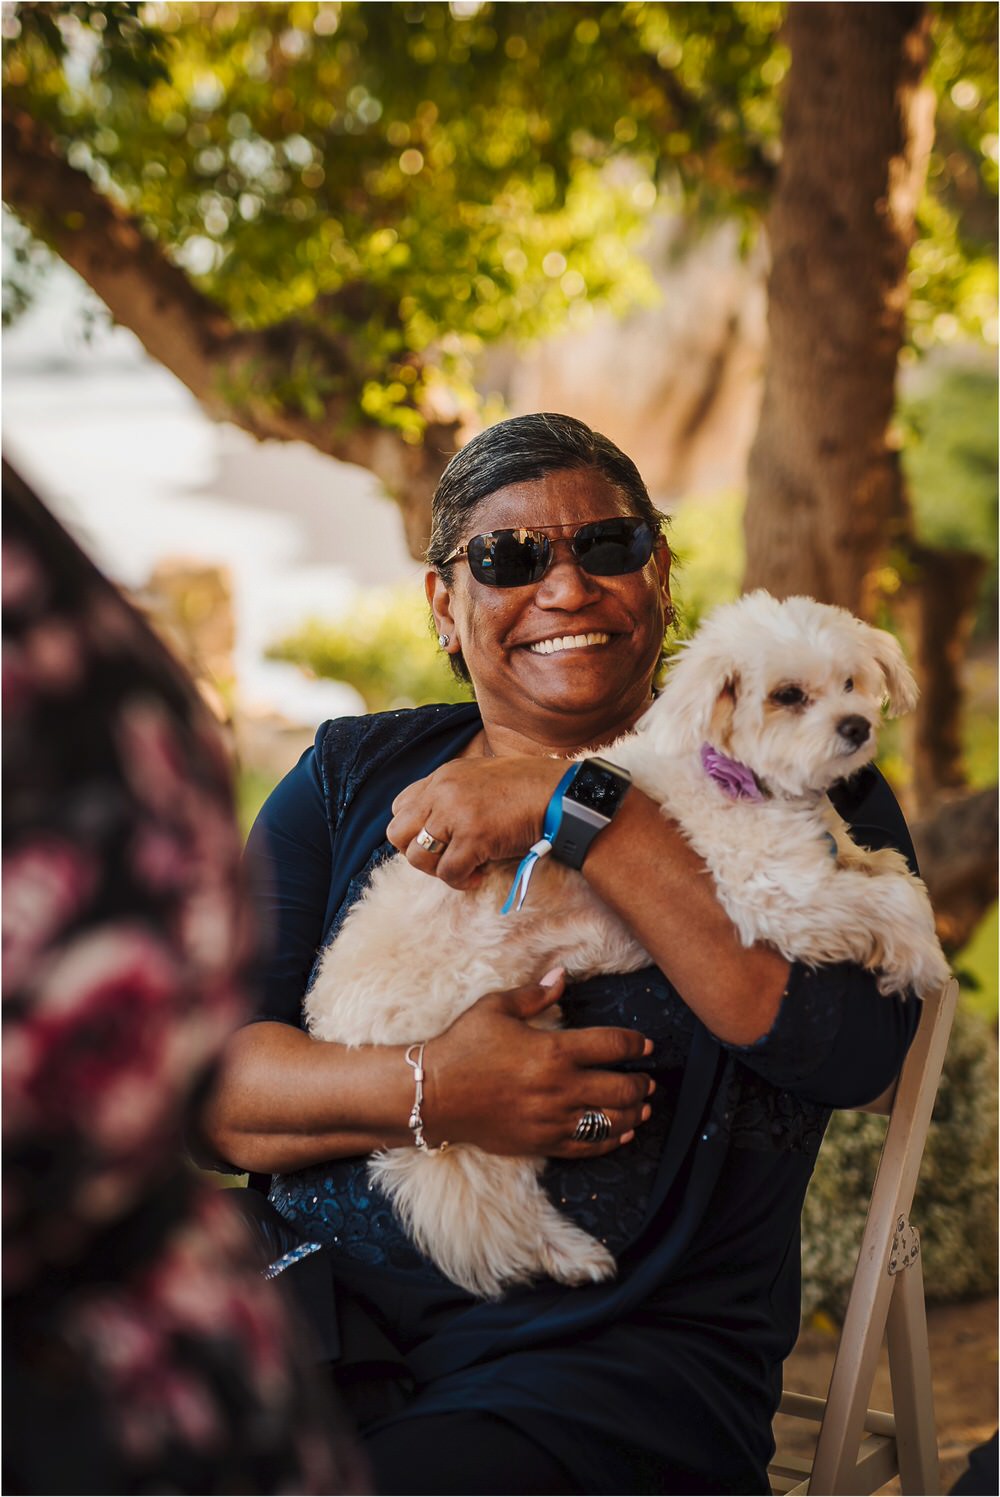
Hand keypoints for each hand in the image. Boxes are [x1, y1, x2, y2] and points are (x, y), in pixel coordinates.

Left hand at [387, 756, 566, 887]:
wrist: (561, 795)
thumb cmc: (530, 790)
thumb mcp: (483, 778)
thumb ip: (455, 793)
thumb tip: (438, 824)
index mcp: (444, 775)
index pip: (400, 806)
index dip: (413, 830)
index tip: (436, 841)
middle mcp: (442, 791)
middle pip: (397, 832)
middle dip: (416, 853)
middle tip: (442, 859)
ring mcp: (456, 813)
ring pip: (418, 856)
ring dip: (437, 870)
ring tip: (462, 869)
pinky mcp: (473, 837)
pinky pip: (448, 873)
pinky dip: (461, 882)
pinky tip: (477, 877)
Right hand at [424, 969, 654, 1156]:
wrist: (434, 1094)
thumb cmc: (464, 1046)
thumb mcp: (497, 1008)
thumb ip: (536, 994)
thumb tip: (562, 975)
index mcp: (553, 1050)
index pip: (613, 1045)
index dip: (636, 1044)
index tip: (646, 1045)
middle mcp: (560, 1087)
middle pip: (622, 1087)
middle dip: (642, 1083)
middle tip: (649, 1080)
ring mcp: (553, 1119)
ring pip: (611, 1120)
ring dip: (634, 1113)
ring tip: (644, 1107)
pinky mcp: (542, 1142)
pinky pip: (588, 1146)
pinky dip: (612, 1140)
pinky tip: (623, 1133)